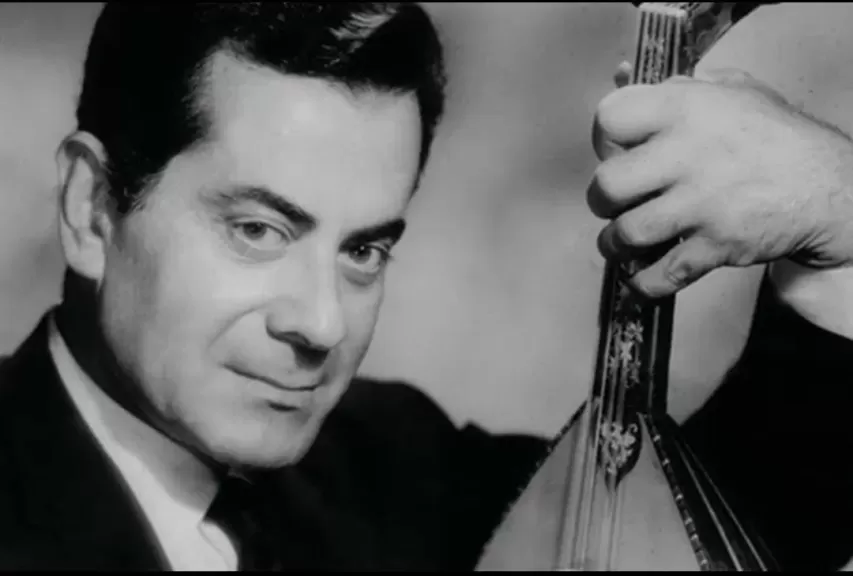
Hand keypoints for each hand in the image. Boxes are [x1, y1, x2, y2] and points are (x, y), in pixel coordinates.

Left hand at [588, 63, 852, 298]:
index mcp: (686, 109)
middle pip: (608, 185)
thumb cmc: (774, 137)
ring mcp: (702, 204)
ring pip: (626, 234)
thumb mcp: (735, 92)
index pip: (610, 118)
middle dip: (603, 200)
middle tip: (615, 204)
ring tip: (623, 242)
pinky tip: (641, 278)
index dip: (604, 140)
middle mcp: (688, 155)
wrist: (829, 186)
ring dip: (616, 244)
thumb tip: (630, 88)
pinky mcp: (716, 245)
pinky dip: (643, 284)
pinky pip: (661, 274)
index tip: (614, 153)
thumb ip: (683, 90)